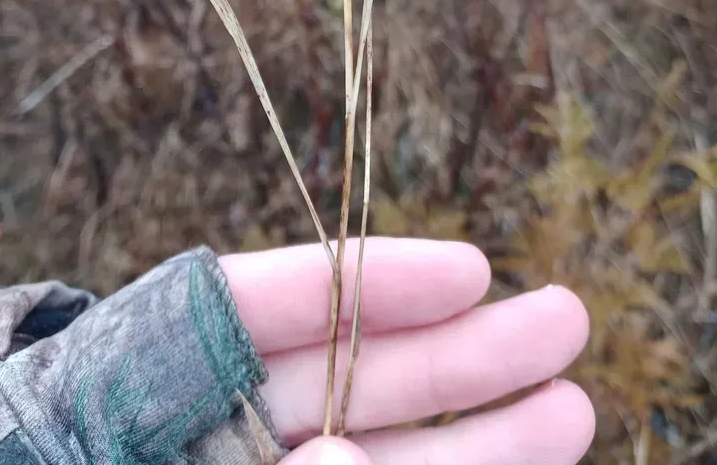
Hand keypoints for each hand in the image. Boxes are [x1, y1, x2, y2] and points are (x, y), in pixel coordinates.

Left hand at [221, 237, 594, 463]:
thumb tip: (341, 456)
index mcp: (141, 384)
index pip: (259, 303)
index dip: (365, 279)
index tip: (469, 271)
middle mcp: (207, 427)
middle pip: (340, 375)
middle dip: (456, 351)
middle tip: (562, 318)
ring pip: (375, 449)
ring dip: (478, 435)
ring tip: (574, 410)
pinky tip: (523, 462)